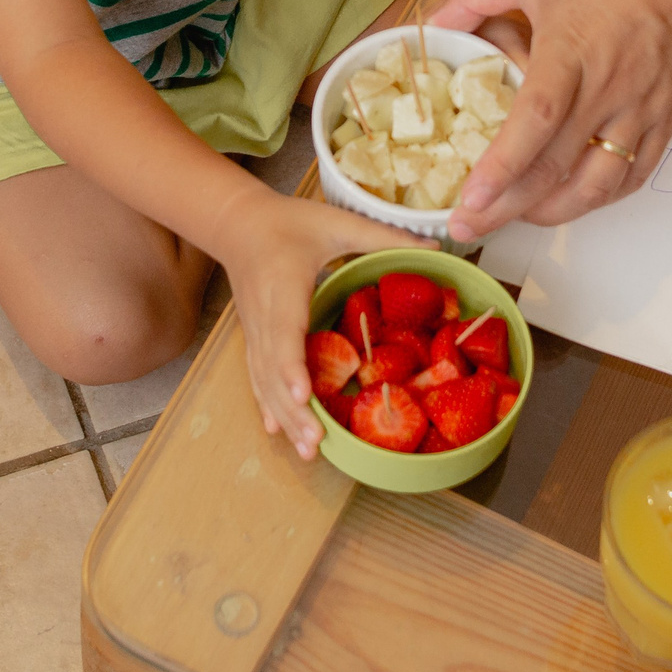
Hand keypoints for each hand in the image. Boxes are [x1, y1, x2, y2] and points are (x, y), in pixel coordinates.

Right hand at [215, 186, 422, 459]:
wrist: (237, 222)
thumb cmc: (288, 221)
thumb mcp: (337, 223)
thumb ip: (383, 236)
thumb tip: (434, 244)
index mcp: (284, 288)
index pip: (284, 334)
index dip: (292, 368)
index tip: (304, 396)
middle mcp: (264, 316)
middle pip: (274, 371)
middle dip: (294, 410)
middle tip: (316, 444)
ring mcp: (255, 330)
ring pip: (264, 381)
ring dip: (284, 416)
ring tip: (307, 450)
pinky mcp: (254, 337)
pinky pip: (258, 376)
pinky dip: (268, 405)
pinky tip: (277, 431)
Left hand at [431, 0, 671, 239]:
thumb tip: (434, 23)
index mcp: (571, 50)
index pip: (534, 124)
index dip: (500, 169)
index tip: (469, 201)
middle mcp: (611, 88)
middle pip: (557, 168)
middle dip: (508, 208)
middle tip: (469, 228)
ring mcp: (645, 107)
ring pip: (599, 184)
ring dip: (554, 212)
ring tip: (517, 219)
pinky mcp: (670, 114)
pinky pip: (636, 173)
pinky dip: (601, 196)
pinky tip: (573, 199)